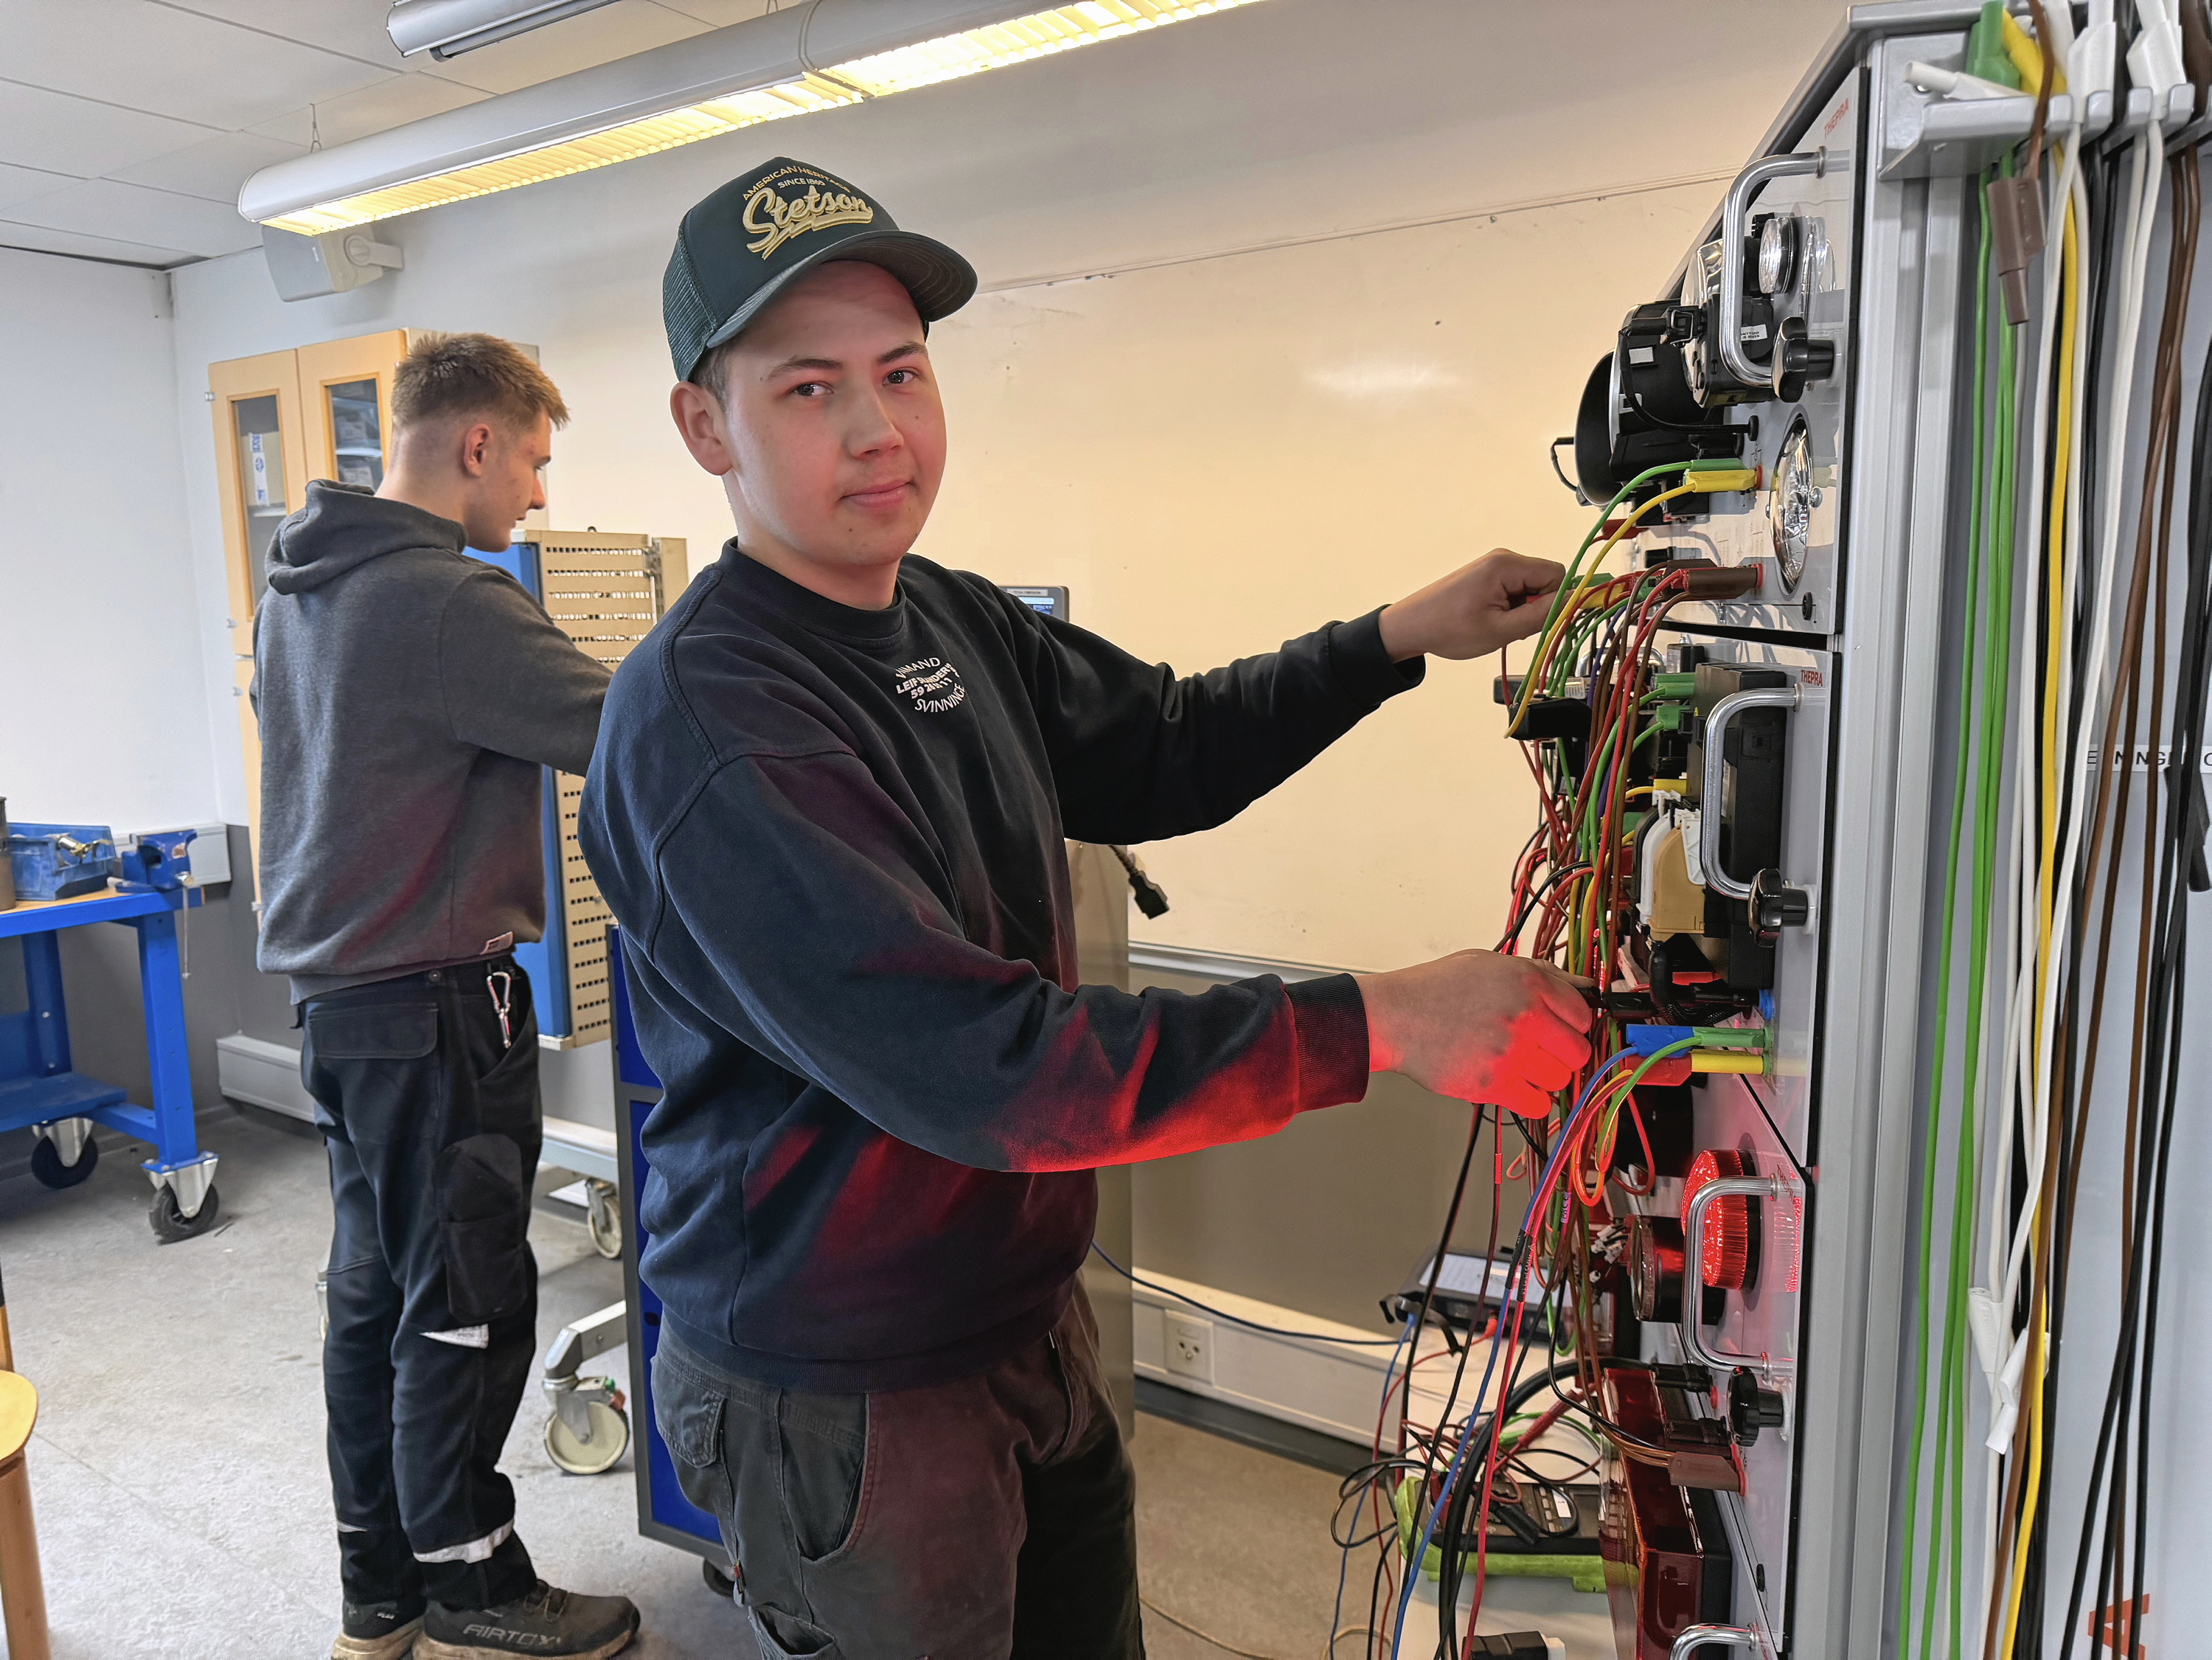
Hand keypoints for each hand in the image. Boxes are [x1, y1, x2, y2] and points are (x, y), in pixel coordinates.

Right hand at [1354, 951, 1592, 1116]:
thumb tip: (1584, 987)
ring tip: (1519, 1065)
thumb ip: (1541, 974)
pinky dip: (1530, 1099)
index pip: (1583, 1014)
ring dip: (1544, 1077)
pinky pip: (1537, 1104)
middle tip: (1541, 1050)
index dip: (1572, 1024)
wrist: (1395, 1016)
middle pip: (1578, 1052)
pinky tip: (1513, 1084)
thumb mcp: (1491, 964)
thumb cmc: (1437, 989)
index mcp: (1527, 982)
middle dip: (1562, 1053)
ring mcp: (1509, 1053)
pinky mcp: (1492, 1085)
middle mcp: (1523, 1016)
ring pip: (1559, 1080)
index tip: (1560, 1029)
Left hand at [1377, 550, 1565, 662]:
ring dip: (1522, 611)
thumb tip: (1575, 603)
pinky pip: (1516, 590)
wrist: (1410, 626)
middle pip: (1546, 580)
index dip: (1556, 601)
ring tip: (1496, 624)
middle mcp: (1503, 558)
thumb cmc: (1447, 629)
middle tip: (1511, 627)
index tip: (1538, 622)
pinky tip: (1491, 620)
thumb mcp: (1500, 630)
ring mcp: (1495, 566)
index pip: (1557, 575)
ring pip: (1532, 588)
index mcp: (1506, 564)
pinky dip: (1511, 608)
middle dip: (1537, 607)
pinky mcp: (1488, 575)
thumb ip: (1541, 616)